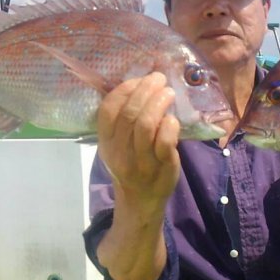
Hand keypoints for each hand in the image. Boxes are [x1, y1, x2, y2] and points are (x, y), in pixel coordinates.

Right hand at [96, 72, 181, 213]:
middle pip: (130, 114)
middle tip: (159, 79)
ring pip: (146, 125)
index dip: (124, 89)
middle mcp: (119, 151)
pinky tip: (173, 119)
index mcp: (106, 142)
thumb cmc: (132, 164)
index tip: (139, 79)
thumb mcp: (118, 145)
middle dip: (146, 90)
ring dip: (159, 103)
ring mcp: (140, 161)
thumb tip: (142, 84)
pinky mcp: (161, 167)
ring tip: (169, 93)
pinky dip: (170, 125)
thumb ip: (124, 121)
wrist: (140, 200)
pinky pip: (164, 142)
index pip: (108, 110)